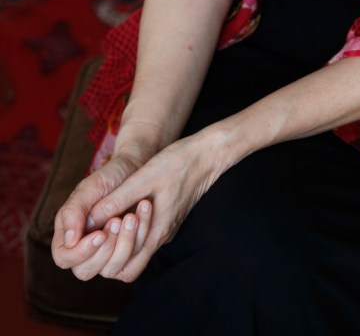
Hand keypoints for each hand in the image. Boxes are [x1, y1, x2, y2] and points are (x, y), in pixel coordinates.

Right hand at [52, 149, 150, 276]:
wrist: (137, 169)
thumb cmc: (109, 176)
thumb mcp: (88, 188)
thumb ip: (73, 212)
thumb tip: (69, 242)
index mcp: (69, 233)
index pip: (64, 258)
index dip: (80, 252)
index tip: (100, 234)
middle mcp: (85, 248)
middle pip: (84, 271)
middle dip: (104, 250)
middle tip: (117, 220)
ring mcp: (106, 254)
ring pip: (109, 270)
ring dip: (123, 247)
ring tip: (131, 217)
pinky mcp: (127, 254)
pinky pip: (130, 267)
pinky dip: (138, 248)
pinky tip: (142, 224)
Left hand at [54, 130, 224, 282]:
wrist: (208, 154)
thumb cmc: (178, 163)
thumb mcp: (143, 178)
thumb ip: (117, 200)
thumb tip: (88, 220)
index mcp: (157, 231)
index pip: (126, 267)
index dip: (107, 257)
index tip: (99, 231)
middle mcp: (161, 236)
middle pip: (129, 265)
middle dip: (110, 252)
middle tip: (103, 225)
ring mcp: (165, 228)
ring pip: (135, 252)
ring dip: (119, 241)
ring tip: (111, 216)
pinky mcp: (167, 219)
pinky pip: (143, 237)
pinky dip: (128, 231)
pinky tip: (121, 211)